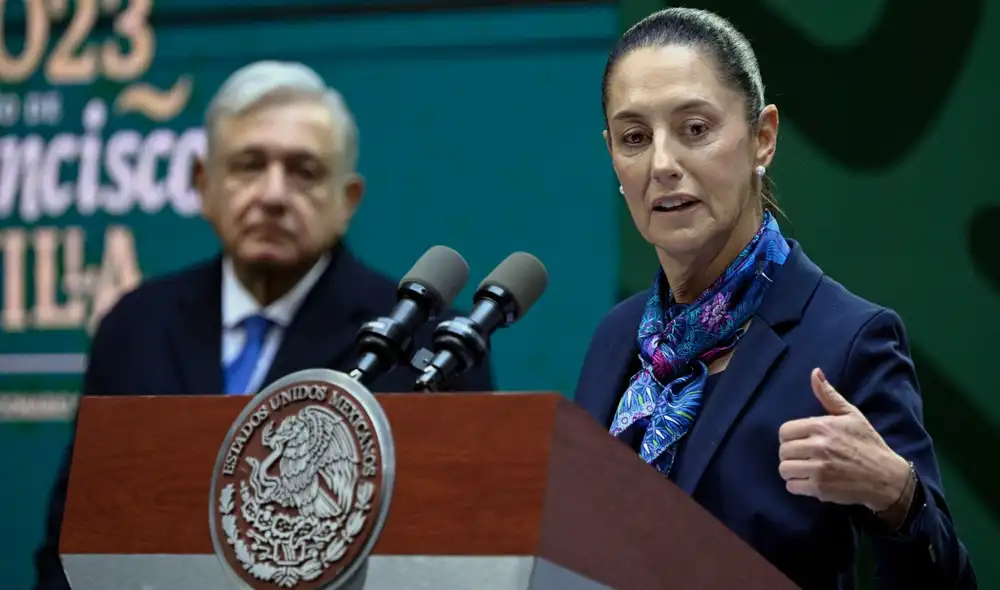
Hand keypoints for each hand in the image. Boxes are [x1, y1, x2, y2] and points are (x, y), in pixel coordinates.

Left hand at [778, 368, 910, 512]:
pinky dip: (797, 485)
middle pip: (783, 451)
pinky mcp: (820, 489)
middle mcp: (818, 447)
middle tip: (804, 456)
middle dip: (791, 454)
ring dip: (792, 470)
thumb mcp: (851, 415)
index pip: (784, 431)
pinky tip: (809, 481)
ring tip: (805, 469)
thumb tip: (814, 372)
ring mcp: (819, 469)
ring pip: (784, 469)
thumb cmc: (868, 444)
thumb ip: (829, 395)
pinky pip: (792, 486)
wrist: (886, 477)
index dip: (790, 437)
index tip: (800, 441)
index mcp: (822, 426)